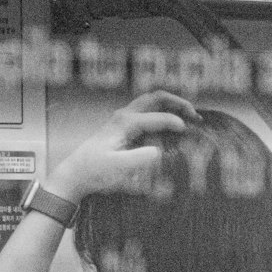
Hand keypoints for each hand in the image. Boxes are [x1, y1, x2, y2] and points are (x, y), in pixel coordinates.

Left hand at [47, 92, 199, 205]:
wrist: (75, 174)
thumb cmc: (94, 172)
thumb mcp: (117, 168)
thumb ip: (138, 159)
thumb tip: (158, 152)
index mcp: (125, 122)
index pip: (157, 117)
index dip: (175, 123)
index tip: (188, 132)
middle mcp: (124, 115)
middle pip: (156, 98)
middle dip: (178, 102)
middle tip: (195, 114)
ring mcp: (123, 119)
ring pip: (151, 102)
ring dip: (171, 106)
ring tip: (188, 117)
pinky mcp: (122, 127)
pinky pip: (146, 113)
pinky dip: (162, 114)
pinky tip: (170, 127)